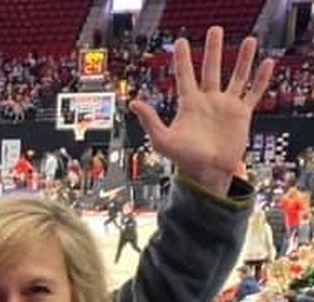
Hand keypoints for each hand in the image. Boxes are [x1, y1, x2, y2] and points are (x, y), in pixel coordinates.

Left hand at [130, 26, 273, 195]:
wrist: (207, 174)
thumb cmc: (183, 159)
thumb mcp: (162, 140)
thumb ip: (149, 120)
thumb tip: (133, 102)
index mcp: (189, 105)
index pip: (185, 76)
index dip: (183, 59)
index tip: (181, 41)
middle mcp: (208, 101)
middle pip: (211, 69)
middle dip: (214, 50)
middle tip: (215, 29)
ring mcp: (225, 106)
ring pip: (236, 76)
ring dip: (243, 59)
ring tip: (249, 39)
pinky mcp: (242, 114)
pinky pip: (253, 93)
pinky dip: (261, 79)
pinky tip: (267, 63)